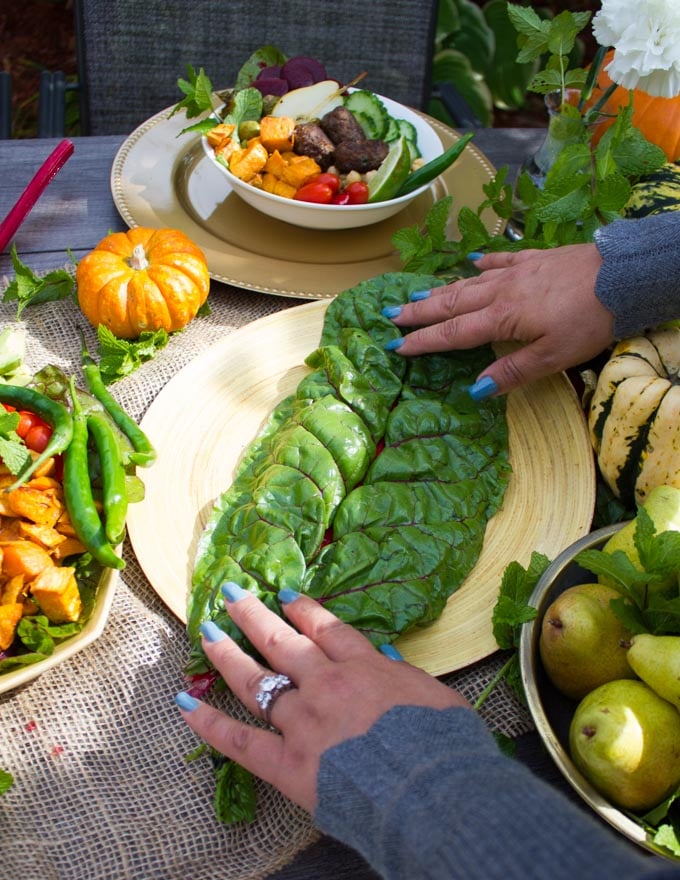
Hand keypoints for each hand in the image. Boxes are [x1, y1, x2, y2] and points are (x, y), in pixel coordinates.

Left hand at [175, 584, 468, 812]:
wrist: (433, 791)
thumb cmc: (444, 744)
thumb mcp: (436, 695)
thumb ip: (404, 674)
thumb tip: (386, 657)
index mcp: (364, 668)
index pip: (326, 628)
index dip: (303, 609)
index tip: (284, 594)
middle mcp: (327, 685)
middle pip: (282, 641)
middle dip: (254, 615)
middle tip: (231, 592)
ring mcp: (303, 721)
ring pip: (256, 680)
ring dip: (228, 654)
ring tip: (206, 632)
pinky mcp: (287, 763)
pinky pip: (240, 741)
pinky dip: (209, 724)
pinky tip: (184, 705)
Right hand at [387, 245, 614, 394]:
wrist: (622, 276)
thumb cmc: (589, 320)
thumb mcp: (554, 356)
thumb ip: (512, 372)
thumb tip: (475, 391)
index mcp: (502, 318)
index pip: (453, 333)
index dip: (423, 342)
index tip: (396, 347)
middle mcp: (501, 292)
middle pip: (451, 303)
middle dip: (419, 311)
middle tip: (389, 315)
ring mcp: (517, 272)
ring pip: (469, 283)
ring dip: (440, 290)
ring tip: (415, 294)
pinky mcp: (535, 259)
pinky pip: (499, 261)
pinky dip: (481, 264)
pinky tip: (470, 263)